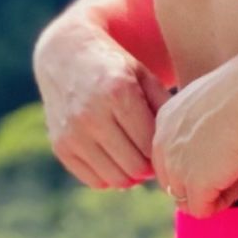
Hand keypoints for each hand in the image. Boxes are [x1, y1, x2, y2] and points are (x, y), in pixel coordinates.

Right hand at [33, 18, 172, 190]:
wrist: (65, 56)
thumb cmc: (114, 67)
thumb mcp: (144, 75)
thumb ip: (165, 106)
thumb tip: (178, 145)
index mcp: (118, 93)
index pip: (151, 144)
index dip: (163, 150)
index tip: (165, 145)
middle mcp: (92, 115)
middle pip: (135, 166)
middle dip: (150, 166)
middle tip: (152, 155)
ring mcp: (72, 133)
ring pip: (116, 179)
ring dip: (132, 175)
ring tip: (136, 158)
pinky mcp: (60, 146)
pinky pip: (94, 181)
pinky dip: (109, 176)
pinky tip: (115, 159)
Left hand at [150, 52, 237, 217]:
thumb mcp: (213, 102)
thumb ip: (204, 124)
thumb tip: (216, 146)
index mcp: (166, 120)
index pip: (169, 156)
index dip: (198, 161)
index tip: (228, 148)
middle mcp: (163, 143)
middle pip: (174, 180)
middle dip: (204, 178)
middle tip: (237, 163)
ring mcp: (176, 166)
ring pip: (187, 198)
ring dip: (217, 190)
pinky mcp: (195, 185)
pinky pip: (204, 209)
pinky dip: (228, 199)